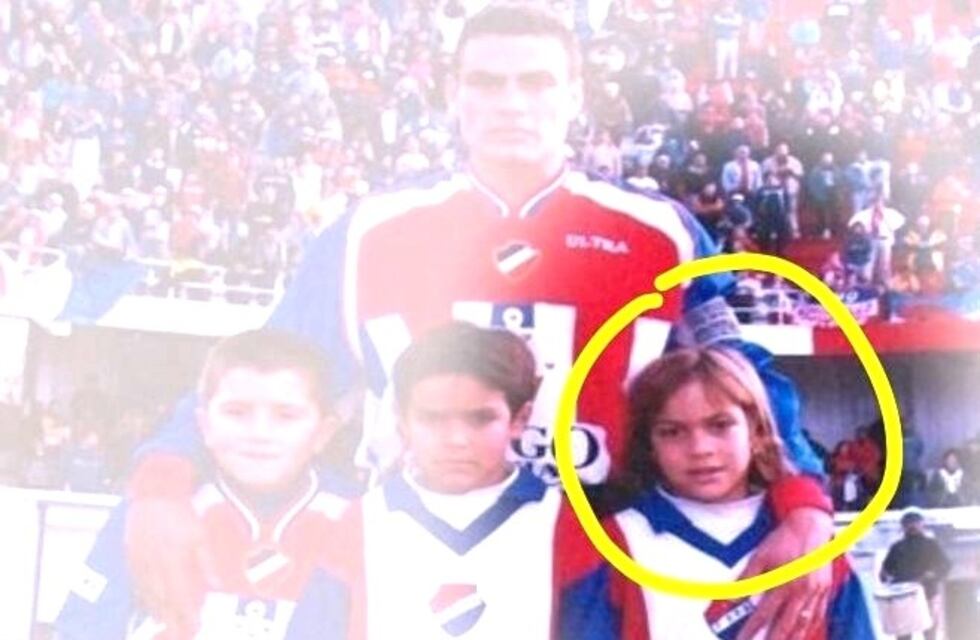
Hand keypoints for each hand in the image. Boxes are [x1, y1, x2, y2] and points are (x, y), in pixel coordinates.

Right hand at [125, 497, 212, 637]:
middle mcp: (154, 567)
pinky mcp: (131, 555)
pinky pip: (138, 583)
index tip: (194, 629)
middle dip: (172, 621)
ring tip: (167, 624)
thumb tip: (216, 586)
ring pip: (148, 595)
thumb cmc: (180, 512)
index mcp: (173, 563)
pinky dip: (145, 597)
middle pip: (163, 601)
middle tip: (181, 634)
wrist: (153, 493)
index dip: (187, 616)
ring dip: (158, 612)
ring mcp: (140, 563)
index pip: (181, 598)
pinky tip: (150, 603)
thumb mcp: (200, 536)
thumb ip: (207, 564)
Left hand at [736, 507, 833, 639]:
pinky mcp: (825, 590)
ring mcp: (816, 593)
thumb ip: (747, 578)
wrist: (811, 525)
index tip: (741, 638)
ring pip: (804, 624)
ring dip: (792, 638)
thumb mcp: (760, 555)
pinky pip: (818, 615)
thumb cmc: (785, 538)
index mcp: (784, 583)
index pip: (763, 614)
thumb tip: (732, 595)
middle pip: (785, 625)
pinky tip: (803, 634)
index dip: (751, 629)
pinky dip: (810, 628)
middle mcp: (801, 592)